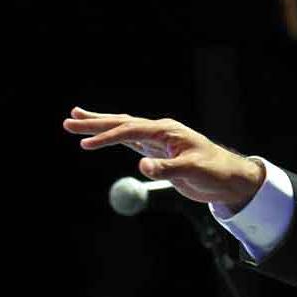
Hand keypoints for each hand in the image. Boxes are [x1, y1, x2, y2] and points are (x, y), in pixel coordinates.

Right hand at [62, 106, 264, 211]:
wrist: (228, 178)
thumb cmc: (215, 171)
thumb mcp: (192, 171)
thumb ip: (166, 169)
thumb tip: (141, 167)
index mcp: (167, 131)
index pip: (131, 130)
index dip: (107, 137)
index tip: (85, 145)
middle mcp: (160, 131)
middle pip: (122, 123)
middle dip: (95, 123)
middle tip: (68, 121)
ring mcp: (157, 140)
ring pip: (123, 128)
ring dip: (100, 125)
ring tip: (76, 118)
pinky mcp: (157, 151)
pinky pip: (130, 140)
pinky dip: (113, 137)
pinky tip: (102, 135)